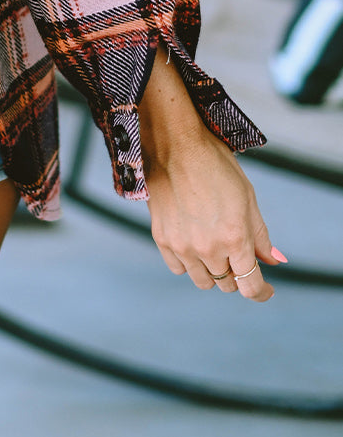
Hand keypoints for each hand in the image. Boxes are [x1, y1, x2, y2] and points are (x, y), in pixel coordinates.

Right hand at [136, 47, 284, 302]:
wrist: (174, 143)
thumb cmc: (215, 164)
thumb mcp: (247, 197)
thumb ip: (260, 235)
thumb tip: (275, 261)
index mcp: (235, 237)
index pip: (251, 286)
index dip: (263, 292)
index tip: (266, 288)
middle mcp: (208, 248)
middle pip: (228, 284)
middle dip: (237, 274)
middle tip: (236, 253)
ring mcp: (182, 245)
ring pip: (203, 281)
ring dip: (213, 271)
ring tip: (213, 246)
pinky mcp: (161, 238)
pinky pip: (179, 268)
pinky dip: (189, 263)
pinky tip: (193, 243)